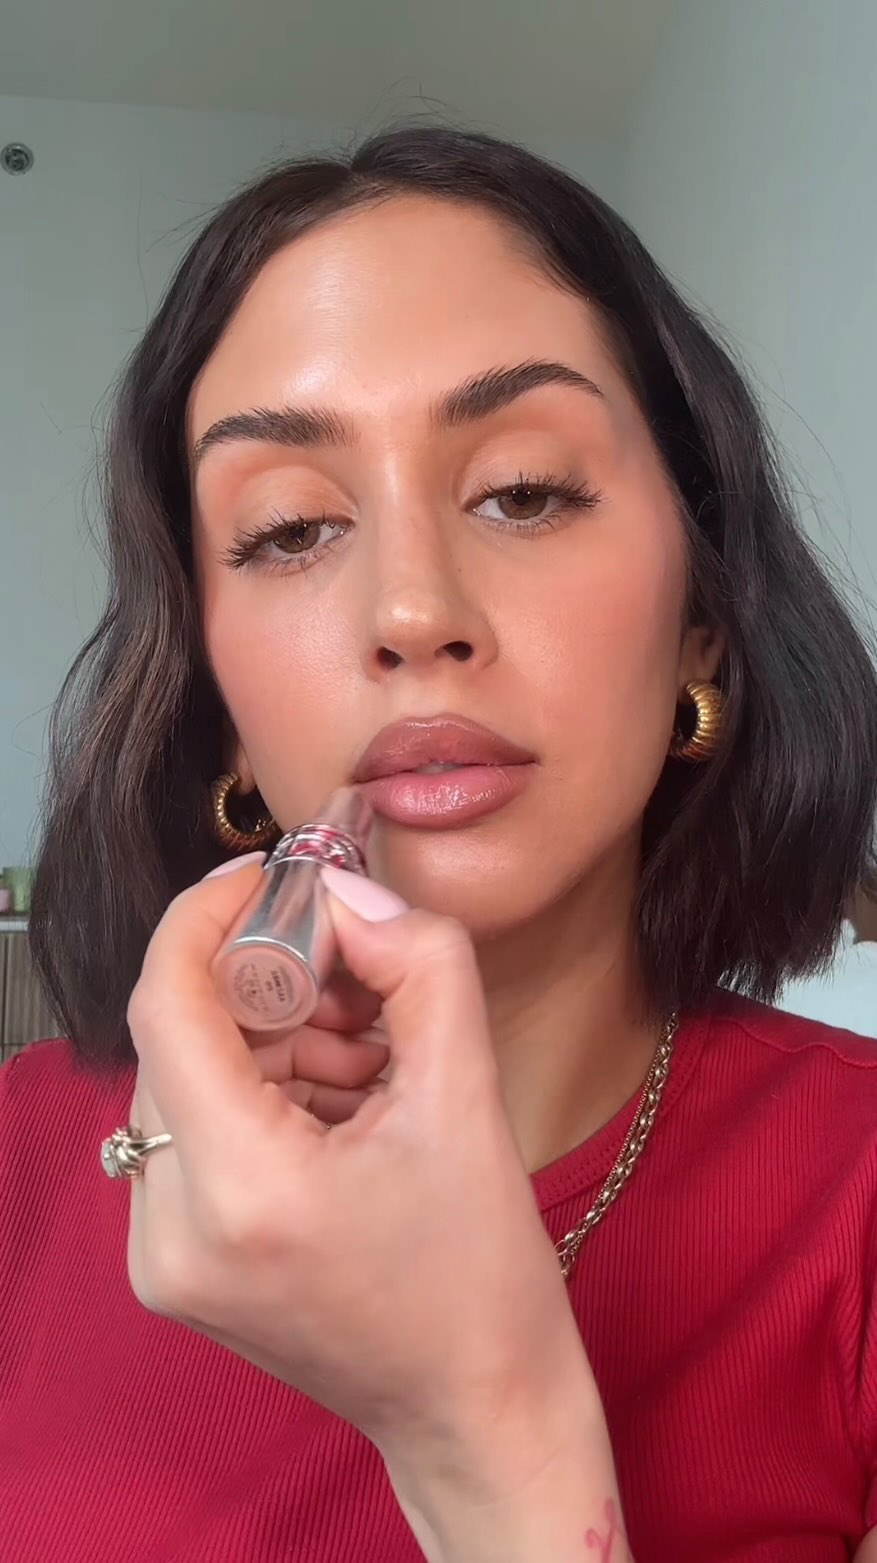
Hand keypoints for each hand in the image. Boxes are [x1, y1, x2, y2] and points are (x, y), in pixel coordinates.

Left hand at [125, 859, 614, 1555]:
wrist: (474, 1411)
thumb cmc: (482, 1276)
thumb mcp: (469, 1100)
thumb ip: (420, 967)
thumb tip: (353, 900)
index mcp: (242, 1189)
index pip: (168, 1005)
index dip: (209, 918)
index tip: (271, 878)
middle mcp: (172, 1227)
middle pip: (181, 1039)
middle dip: (266, 987)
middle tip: (357, 983)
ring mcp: (161, 1255)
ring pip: (187, 1080)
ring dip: (271, 1042)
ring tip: (368, 1063)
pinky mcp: (173, 1265)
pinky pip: (194, 1133)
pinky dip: (260, 1093)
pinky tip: (340, 1106)